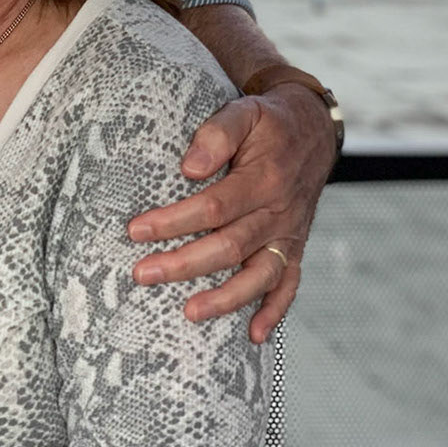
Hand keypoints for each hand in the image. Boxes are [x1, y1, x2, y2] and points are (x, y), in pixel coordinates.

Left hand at [128, 87, 334, 341]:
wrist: (311, 130)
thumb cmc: (267, 122)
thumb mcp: (244, 112)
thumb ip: (217, 133)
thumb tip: (188, 168)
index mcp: (264, 179)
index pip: (213, 207)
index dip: (174, 221)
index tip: (135, 230)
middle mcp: (279, 212)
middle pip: (229, 246)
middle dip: (184, 264)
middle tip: (142, 274)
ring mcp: (289, 234)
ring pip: (259, 275)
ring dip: (225, 298)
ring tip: (189, 313)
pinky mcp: (294, 247)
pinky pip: (289, 285)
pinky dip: (275, 312)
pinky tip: (253, 335)